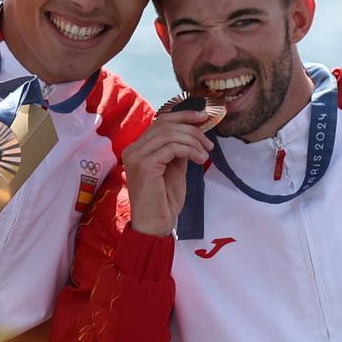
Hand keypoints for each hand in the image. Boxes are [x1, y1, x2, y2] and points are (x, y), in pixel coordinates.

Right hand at [123, 110, 212, 236]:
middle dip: (191, 129)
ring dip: (193, 141)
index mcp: (138, 148)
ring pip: (169, 134)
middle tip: (209, 143)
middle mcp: (133, 149)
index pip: (160, 122)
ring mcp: (136, 156)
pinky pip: (172, 148)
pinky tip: (200, 160)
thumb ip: (178, 150)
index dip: (183, 115)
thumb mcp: (174, 169)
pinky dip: (190, 150)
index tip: (203, 117)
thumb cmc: (164, 201)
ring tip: (205, 155)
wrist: (155, 225)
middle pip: (165, 124)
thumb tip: (193, 133)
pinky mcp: (144, 165)